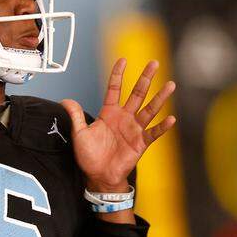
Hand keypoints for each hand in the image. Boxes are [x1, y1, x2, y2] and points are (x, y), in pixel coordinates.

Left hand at [60, 58, 176, 193]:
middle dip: (145, 78)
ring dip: (160, 98)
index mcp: (109, 113)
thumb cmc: (89, 156)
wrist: (99, 176)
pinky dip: (162, 126)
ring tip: (170, 85)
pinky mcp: (141, 143)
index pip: (115, 88)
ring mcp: (134, 129)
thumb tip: (65, 100)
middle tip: (154, 63)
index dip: (118, 74)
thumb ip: (75, 115)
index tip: (123, 60)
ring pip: (149, 109)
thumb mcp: (79, 134)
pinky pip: (154, 133)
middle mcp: (124, 118)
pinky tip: (171, 118)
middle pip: (137, 93)